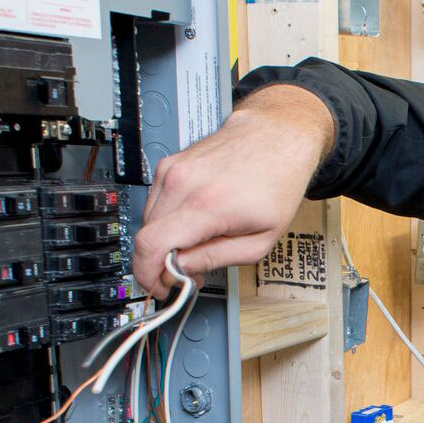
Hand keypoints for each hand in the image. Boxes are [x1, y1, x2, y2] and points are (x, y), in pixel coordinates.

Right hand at [133, 84, 333, 296]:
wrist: (278, 136)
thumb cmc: (277, 181)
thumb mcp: (259, 240)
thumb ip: (214, 258)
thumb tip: (181, 270)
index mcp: (205, 205)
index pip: (150, 246)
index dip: (149, 274)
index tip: (159, 286)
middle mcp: (182, 182)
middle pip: (145, 235)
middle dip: (161, 261)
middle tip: (187, 271)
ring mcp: (172, 169)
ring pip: (148, 220)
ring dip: (164, 240)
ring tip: (195, 246)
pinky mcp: (170, 164)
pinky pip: (155, 202)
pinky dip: (167, 220)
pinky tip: (191, 224)